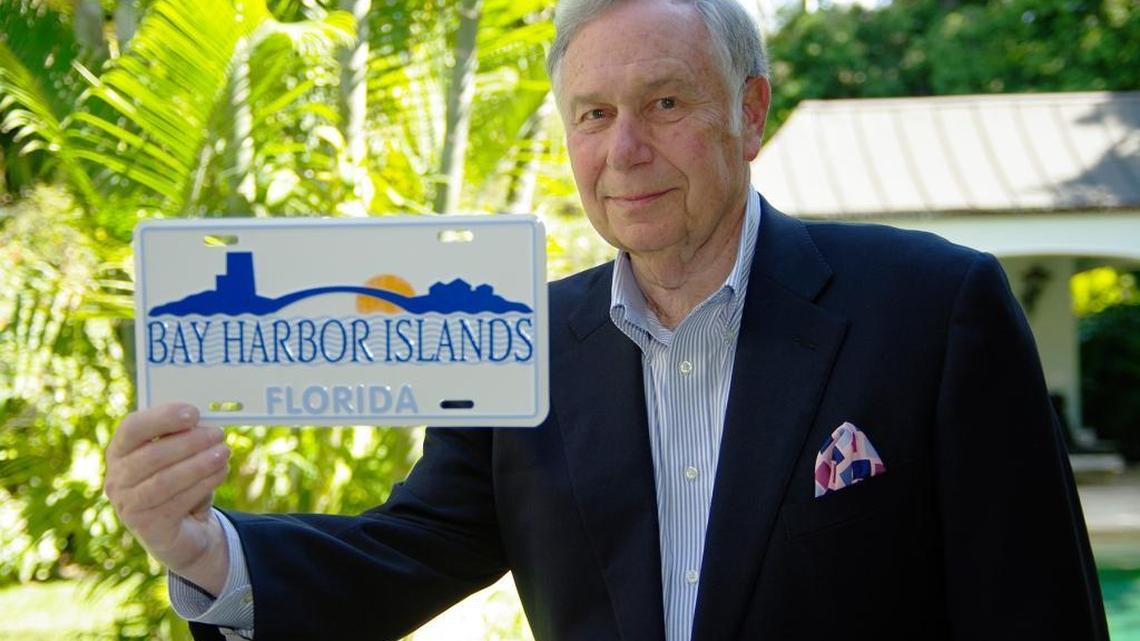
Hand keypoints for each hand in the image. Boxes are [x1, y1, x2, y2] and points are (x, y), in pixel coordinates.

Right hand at [104, 402, 230, 594]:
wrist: (183, 531)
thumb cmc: (180, 484)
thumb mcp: (179, 457)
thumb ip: (183, 438)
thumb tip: (203, 423)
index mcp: (120, 452)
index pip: (132, 428)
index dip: (163, 418)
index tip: (193, 412)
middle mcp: (117, 479)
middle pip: (152, 455)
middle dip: (189, 442)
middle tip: (218, 434)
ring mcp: (128, 505)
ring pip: (165, 480)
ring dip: (199, 463)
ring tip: (223, 452)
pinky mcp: (146, 527)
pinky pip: (177, 502)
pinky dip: (203, 484)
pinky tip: (221, 472)